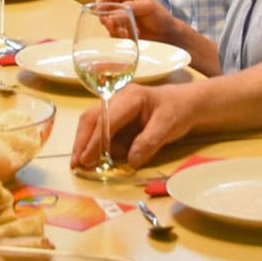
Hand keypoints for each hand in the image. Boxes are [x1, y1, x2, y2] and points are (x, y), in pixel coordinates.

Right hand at [71, 82, 201, 170]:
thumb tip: (130, 161)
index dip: (95, 140)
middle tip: (75, 163)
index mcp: (131, 97)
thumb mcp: (168, 127)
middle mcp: (118, 98)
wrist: (186, 103)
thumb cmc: (178, 111)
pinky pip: (101, 129)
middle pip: (91, 118)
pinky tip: (102, 156)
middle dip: (81, 141)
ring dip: (87, 144)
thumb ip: (148, 143)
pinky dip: (98, 144)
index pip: (107, 119)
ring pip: (92, 123)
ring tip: (86, 163)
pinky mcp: (116, 115)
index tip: (86, 160)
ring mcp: (115, 105)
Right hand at [94, 0, 181, 43]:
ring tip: (124, 32)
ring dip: (113, 28)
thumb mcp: (148, 7)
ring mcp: (121, 19)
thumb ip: (131, 8)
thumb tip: (113, 14)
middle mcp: (122, 5)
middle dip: (106, 17)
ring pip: (108, 22)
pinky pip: (113, 33)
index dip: (102, 0)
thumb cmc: (162, 17)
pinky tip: (128, 36)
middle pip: (105, 9)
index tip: (98, 8)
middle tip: (110, 24)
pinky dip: (118, 35)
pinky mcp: (122, 31)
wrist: (168, 36)